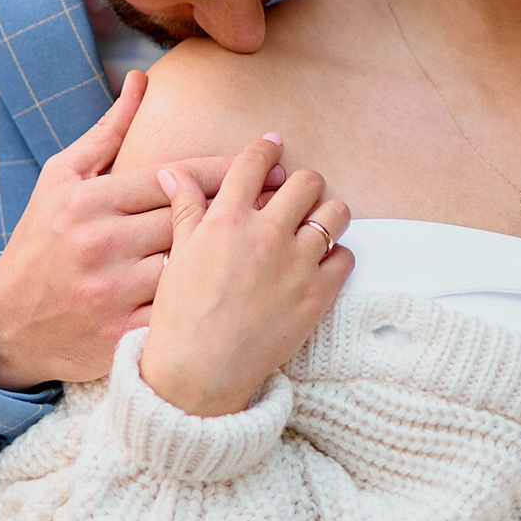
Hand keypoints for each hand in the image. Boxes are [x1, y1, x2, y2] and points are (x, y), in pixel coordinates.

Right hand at [0, 72, 269, 387]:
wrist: (8, 321)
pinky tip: (256, 295)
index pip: (174, 177)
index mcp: (92, 201)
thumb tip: (141, 80)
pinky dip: (218, 305)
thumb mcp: (62, 177)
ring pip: (192, 269)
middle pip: (191, 221)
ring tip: (289, 242)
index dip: (227, 169)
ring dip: (242, 258)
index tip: (271, 160)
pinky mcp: (121, 334)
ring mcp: (112, 292)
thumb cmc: (42, 239)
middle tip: (297, 197)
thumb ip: (108, 131)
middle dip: (248, 208)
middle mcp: (103, 244)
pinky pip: (181, 317)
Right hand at [138, 134, 351, 416]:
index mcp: (226, 220)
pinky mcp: (318, 295)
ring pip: (335, 213)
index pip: (253, 164)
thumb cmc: (179, 317)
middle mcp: (266, 234)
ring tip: (314, 227)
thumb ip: (185, 210)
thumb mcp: (176, 257)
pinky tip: (319, 266)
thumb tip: (174, 174)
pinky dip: (336, 258)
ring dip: (327, 215)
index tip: (274, 146)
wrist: (198, 374)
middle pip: (307, 181)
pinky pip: (346, 257)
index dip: (266, 149)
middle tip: (297, 197)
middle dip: (303, 184)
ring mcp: (297, 264)